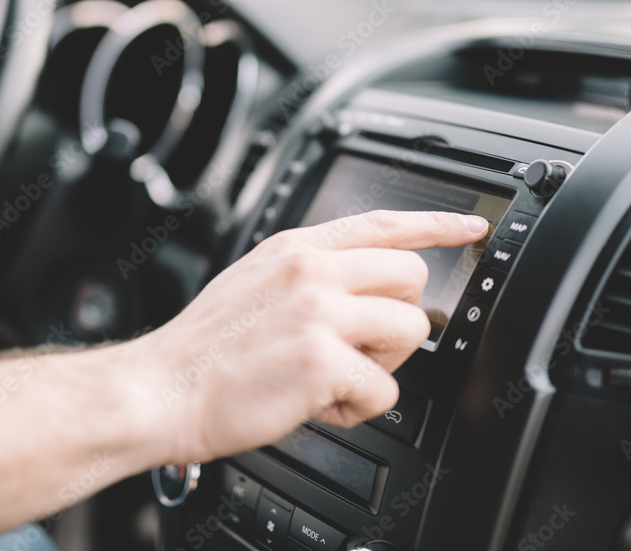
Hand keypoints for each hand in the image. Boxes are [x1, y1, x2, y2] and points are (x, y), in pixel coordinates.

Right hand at [136, 209, 488, 463]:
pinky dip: (357, 408)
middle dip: (400, 317)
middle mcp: (312, 271)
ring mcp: (319, 312)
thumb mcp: (254, 281)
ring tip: (336, 376)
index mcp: (296, 249)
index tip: (468, 226)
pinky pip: (384, 390)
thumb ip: (306, 273)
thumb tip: (357, 286)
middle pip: (412, 278)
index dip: (435, 223)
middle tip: (364, 344)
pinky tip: (319, 403)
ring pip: (411, 331)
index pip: (382, 222)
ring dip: (383, 364)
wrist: (161, 388)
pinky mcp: (323, 360)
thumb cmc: (204, 348)